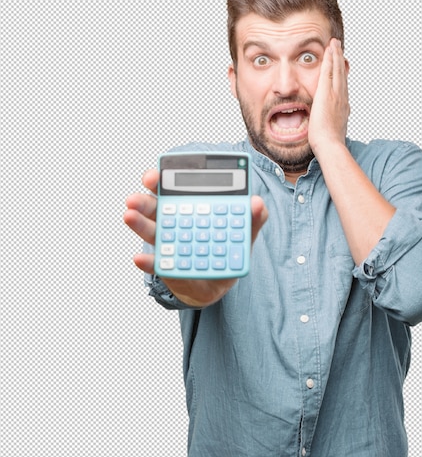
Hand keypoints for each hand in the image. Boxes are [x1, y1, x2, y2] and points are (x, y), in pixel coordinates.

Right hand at [123, 168, 267, 306]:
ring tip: (128, 216)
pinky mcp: (167, 266)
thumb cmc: (227, 250)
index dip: (162, 178)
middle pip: (155, 206)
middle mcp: (174, 221)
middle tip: (133, 197)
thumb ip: (253, 218)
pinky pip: (155, 262)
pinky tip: (139, 258)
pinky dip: (146, 261)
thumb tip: (258, 203)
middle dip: (143, 200)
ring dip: (138, 223)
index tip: (155, 175)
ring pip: (150, 230)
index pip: (174, 187)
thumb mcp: (243, 233)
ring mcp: (168, 243)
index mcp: (190, 206)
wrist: (218, 282)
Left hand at [308, 38, 349, 156]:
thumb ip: (334, 124)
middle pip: (342, 75)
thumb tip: (334, 124)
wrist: (330, 145)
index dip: (342, 75)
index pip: (343, 87)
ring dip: (336, 55)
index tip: (341, 66)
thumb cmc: (330, 143)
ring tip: (334, 44)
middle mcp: (342, 98)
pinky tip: (329, 49)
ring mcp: (336, 94)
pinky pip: (329, 71)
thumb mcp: (334, 131)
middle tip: (339, 48)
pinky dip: (330, 59)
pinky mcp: (327, 93)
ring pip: (337, 70)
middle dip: (340, 60)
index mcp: (343, 107)